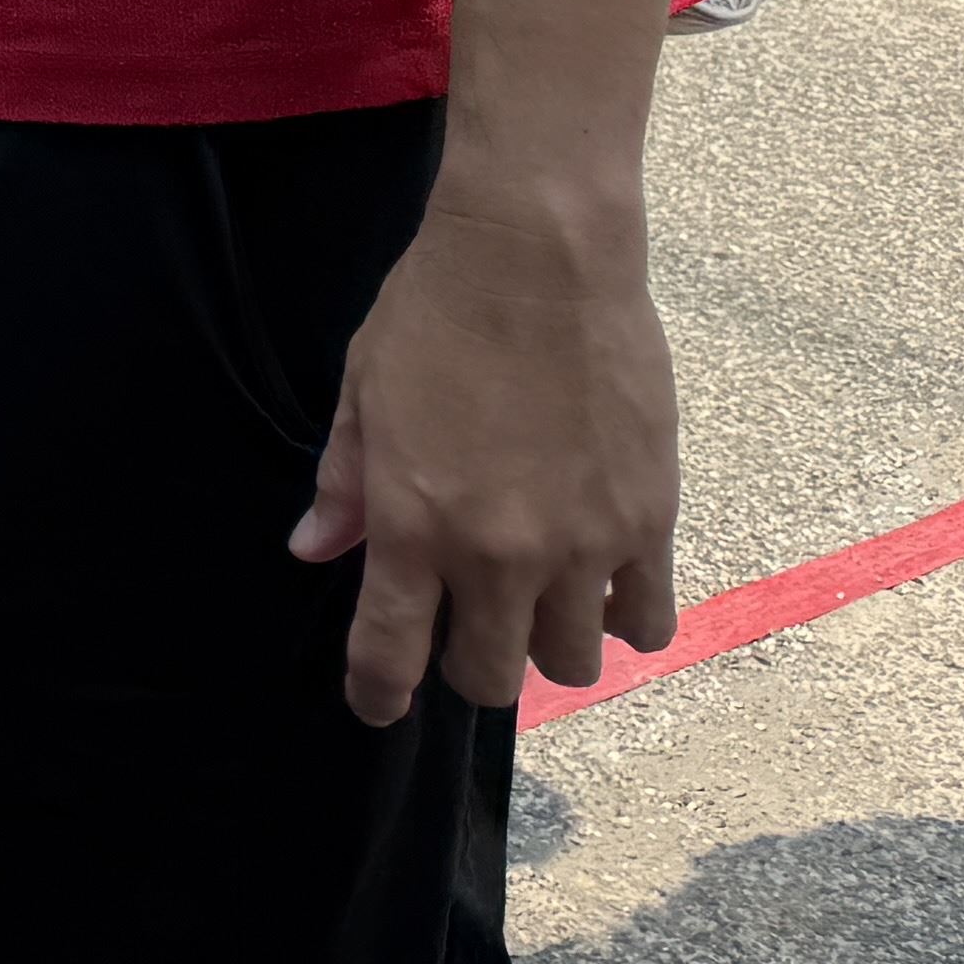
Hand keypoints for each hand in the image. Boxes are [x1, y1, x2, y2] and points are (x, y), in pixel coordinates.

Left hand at [287, 181, 679, 720]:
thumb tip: (314, 552)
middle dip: (472, 667)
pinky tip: (604, 585)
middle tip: (470, 626)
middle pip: (493, 678)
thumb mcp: (363, 394)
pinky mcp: (649, 521)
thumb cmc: (435, 313)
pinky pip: (648, 619)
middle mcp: (499, 552)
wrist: (538, 256)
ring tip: (540, 601)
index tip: (377, 707)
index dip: (378, 694)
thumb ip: (344, 486)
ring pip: (572, 663)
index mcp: (416, 524)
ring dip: (549, 645)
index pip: (391, 652)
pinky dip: (625, 619)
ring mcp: (582, 544)